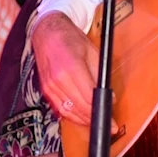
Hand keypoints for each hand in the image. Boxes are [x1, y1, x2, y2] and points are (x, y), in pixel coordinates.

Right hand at [31, 11, 101, 126]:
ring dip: (83, 120)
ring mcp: (50, 86)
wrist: (48, 33)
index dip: (102, 108)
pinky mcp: (46, 90)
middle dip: (95, 118)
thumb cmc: (72, 39)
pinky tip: (82, 117)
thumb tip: (108, 95)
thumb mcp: (92, 52)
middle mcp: (58, 79)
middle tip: (108, 124)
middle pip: (79, 107)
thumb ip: (100, 75)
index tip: (112, 114)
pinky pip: (60, 108)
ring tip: (97, 122)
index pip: (88, 97)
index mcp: (72, 67)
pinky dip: (72, 115)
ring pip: (68, 111)